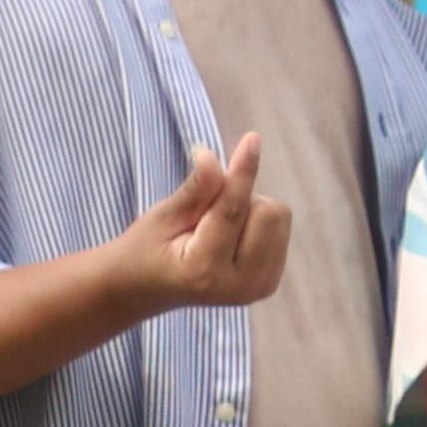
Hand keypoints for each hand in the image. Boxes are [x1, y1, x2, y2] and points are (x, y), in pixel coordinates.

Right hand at [104, 134, 291, 316]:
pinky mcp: (270, 283)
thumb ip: (194, 190)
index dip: (242, 171)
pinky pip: (280, 229)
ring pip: (278, 217)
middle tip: (206, 215)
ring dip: (249, 210)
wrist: (146, 288)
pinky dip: (257, 223)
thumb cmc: (148, 248)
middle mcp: (239, 286)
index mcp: (205, 270)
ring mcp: (259, 288)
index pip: (232, 210)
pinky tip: (229, 240)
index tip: (252, 138)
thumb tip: (212, 157)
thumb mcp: (163, 216)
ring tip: (214, 229)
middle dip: (239, 198)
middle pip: (268, 211)